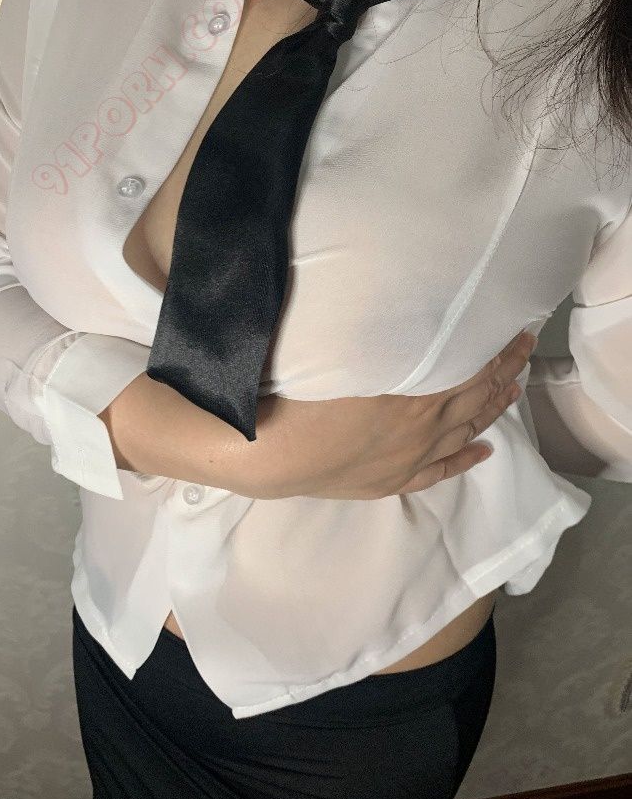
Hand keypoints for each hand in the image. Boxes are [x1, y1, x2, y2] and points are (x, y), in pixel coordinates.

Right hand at [238, 329, 537, 499]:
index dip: (500, 351)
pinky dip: (464, 459)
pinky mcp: (391, 480)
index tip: (518, 331)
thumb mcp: (354, 352)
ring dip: (492, 410)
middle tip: (525, 349)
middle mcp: (424, 426)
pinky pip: (440, 471)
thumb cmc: (303, 393)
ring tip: (514, 392)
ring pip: (465, 431)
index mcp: (417, 392)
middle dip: (505, 372)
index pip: (475, 368)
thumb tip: (427, 317)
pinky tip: (483, 451)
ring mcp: (410, 458)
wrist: (274, 451)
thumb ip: (395, 337)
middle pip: (477, 397)